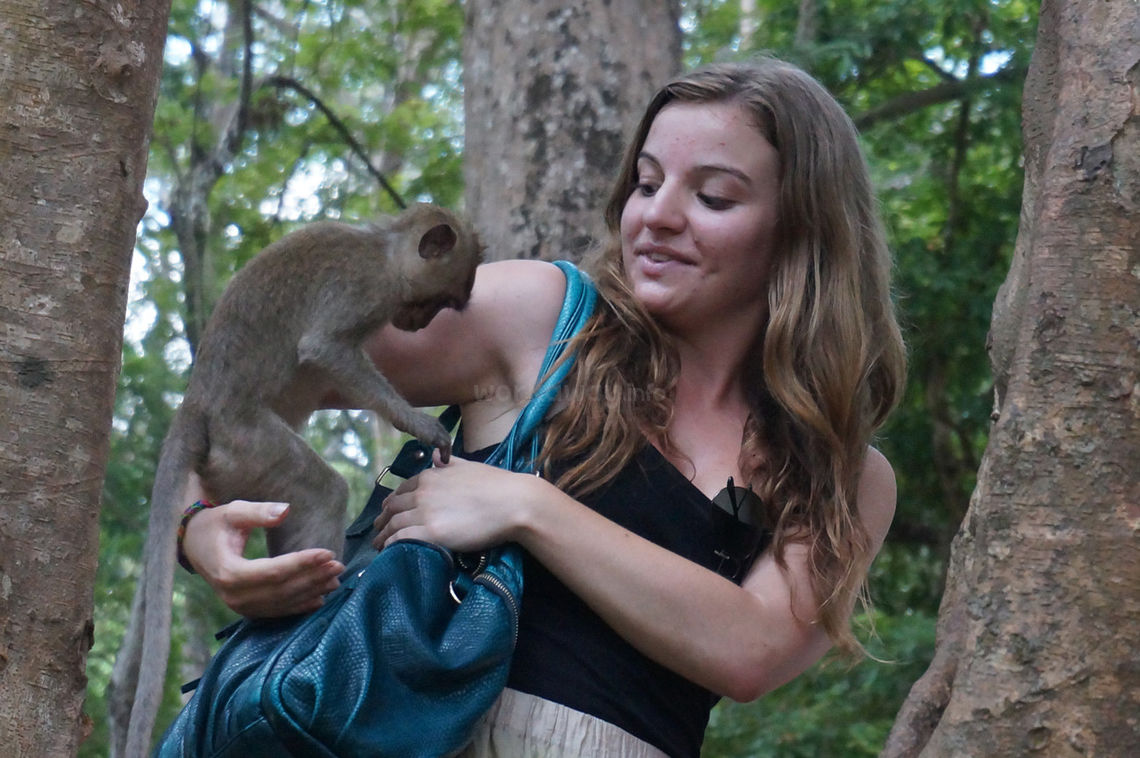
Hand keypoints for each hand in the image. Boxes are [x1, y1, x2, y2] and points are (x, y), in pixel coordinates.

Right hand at [182, 500, 344, 617]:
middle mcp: (233, 595)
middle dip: (312, 578)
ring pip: (282, 603)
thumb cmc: (214, 525)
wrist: (193, 546)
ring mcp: (240, 606)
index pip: (272, 571)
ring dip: (311, 592)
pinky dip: (300, 605)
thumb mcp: (232, 512)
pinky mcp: (247, 609)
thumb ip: (258, 512)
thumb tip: (286, 510)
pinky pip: (277, 611)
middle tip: (339, 565)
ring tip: (336, 579)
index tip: (327, 552)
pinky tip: (321, 598)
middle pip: (281, 590)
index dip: (301, 563)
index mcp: (228, 571)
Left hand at [372, 450, 543, 551]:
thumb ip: (448, 462)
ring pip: (393, 525)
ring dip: (382, 536)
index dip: (392, 502)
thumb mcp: (467, 465)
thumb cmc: (496, 484)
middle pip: (393, 508)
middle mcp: (422, 492)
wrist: (513, 502)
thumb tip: (436, 455)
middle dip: (383, 520)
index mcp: (430, 475)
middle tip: (377, 530)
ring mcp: (425, 513)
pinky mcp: (431, 533)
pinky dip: (391, 546)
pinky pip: (401, 540)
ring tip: (378, 545)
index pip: (402, 490)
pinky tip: (389, 553)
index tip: (388, 511)